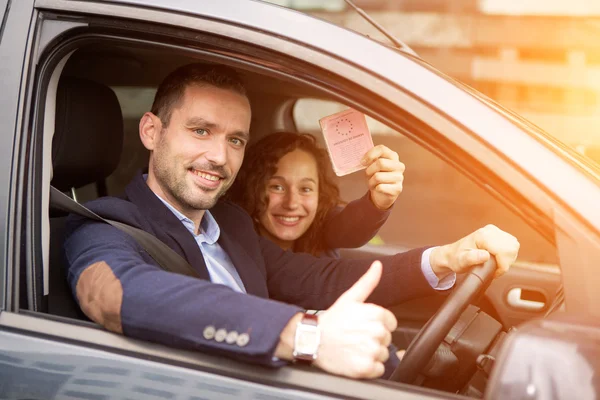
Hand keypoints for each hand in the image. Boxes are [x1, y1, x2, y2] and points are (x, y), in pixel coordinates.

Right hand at [315, 261, 396, 378]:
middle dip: (374, 339)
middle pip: (387, 339)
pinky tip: (355, 359)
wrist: (312, 339)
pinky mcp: (365, 368)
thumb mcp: (350, 297)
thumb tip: (378, 265)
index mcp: (376, 313)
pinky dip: (369, 368)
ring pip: (384, 354)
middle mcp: (376, 332)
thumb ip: (368, 281)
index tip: (363, 326)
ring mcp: (371, 350)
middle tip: (356, 337)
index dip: (378, 325)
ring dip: (371, 354)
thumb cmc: (332, 319)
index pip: (391, 323)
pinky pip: (379, 369)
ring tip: (354, 348)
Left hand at [361, 145, 404, 209]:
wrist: (382, 194)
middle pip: (380, 163)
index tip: (362, 162)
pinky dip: (375, 188)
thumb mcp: (373, 165)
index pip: (382, 149)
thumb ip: (370, 159)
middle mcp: (399, 165)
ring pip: (378, 177)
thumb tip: (363, 160)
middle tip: (367, 175)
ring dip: (370, 182)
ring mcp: (400, 177)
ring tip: (372, 183)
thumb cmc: (377, 176)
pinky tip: (377, 189)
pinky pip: (380, 187)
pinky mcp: (398, 189)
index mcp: (393, 156)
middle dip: (369, 170)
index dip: (370, 154)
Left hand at [430, 224, 519, 278]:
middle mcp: (490, 231)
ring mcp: (494, 231)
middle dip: (506, 262)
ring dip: (508, 259)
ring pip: (514, 246)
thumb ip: (472, 258)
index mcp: (483, 236)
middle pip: (512, 248)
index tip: (494, 272)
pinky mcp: (497, 233)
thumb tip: (485, 255)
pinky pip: (511, 245)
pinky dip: (508, 254)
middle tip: (495, 269)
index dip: (502, 266)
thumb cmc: (456, 258)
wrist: (453, 254)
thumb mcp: (461, 261)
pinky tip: (497, 259)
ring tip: (495, 264)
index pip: (504, 252)